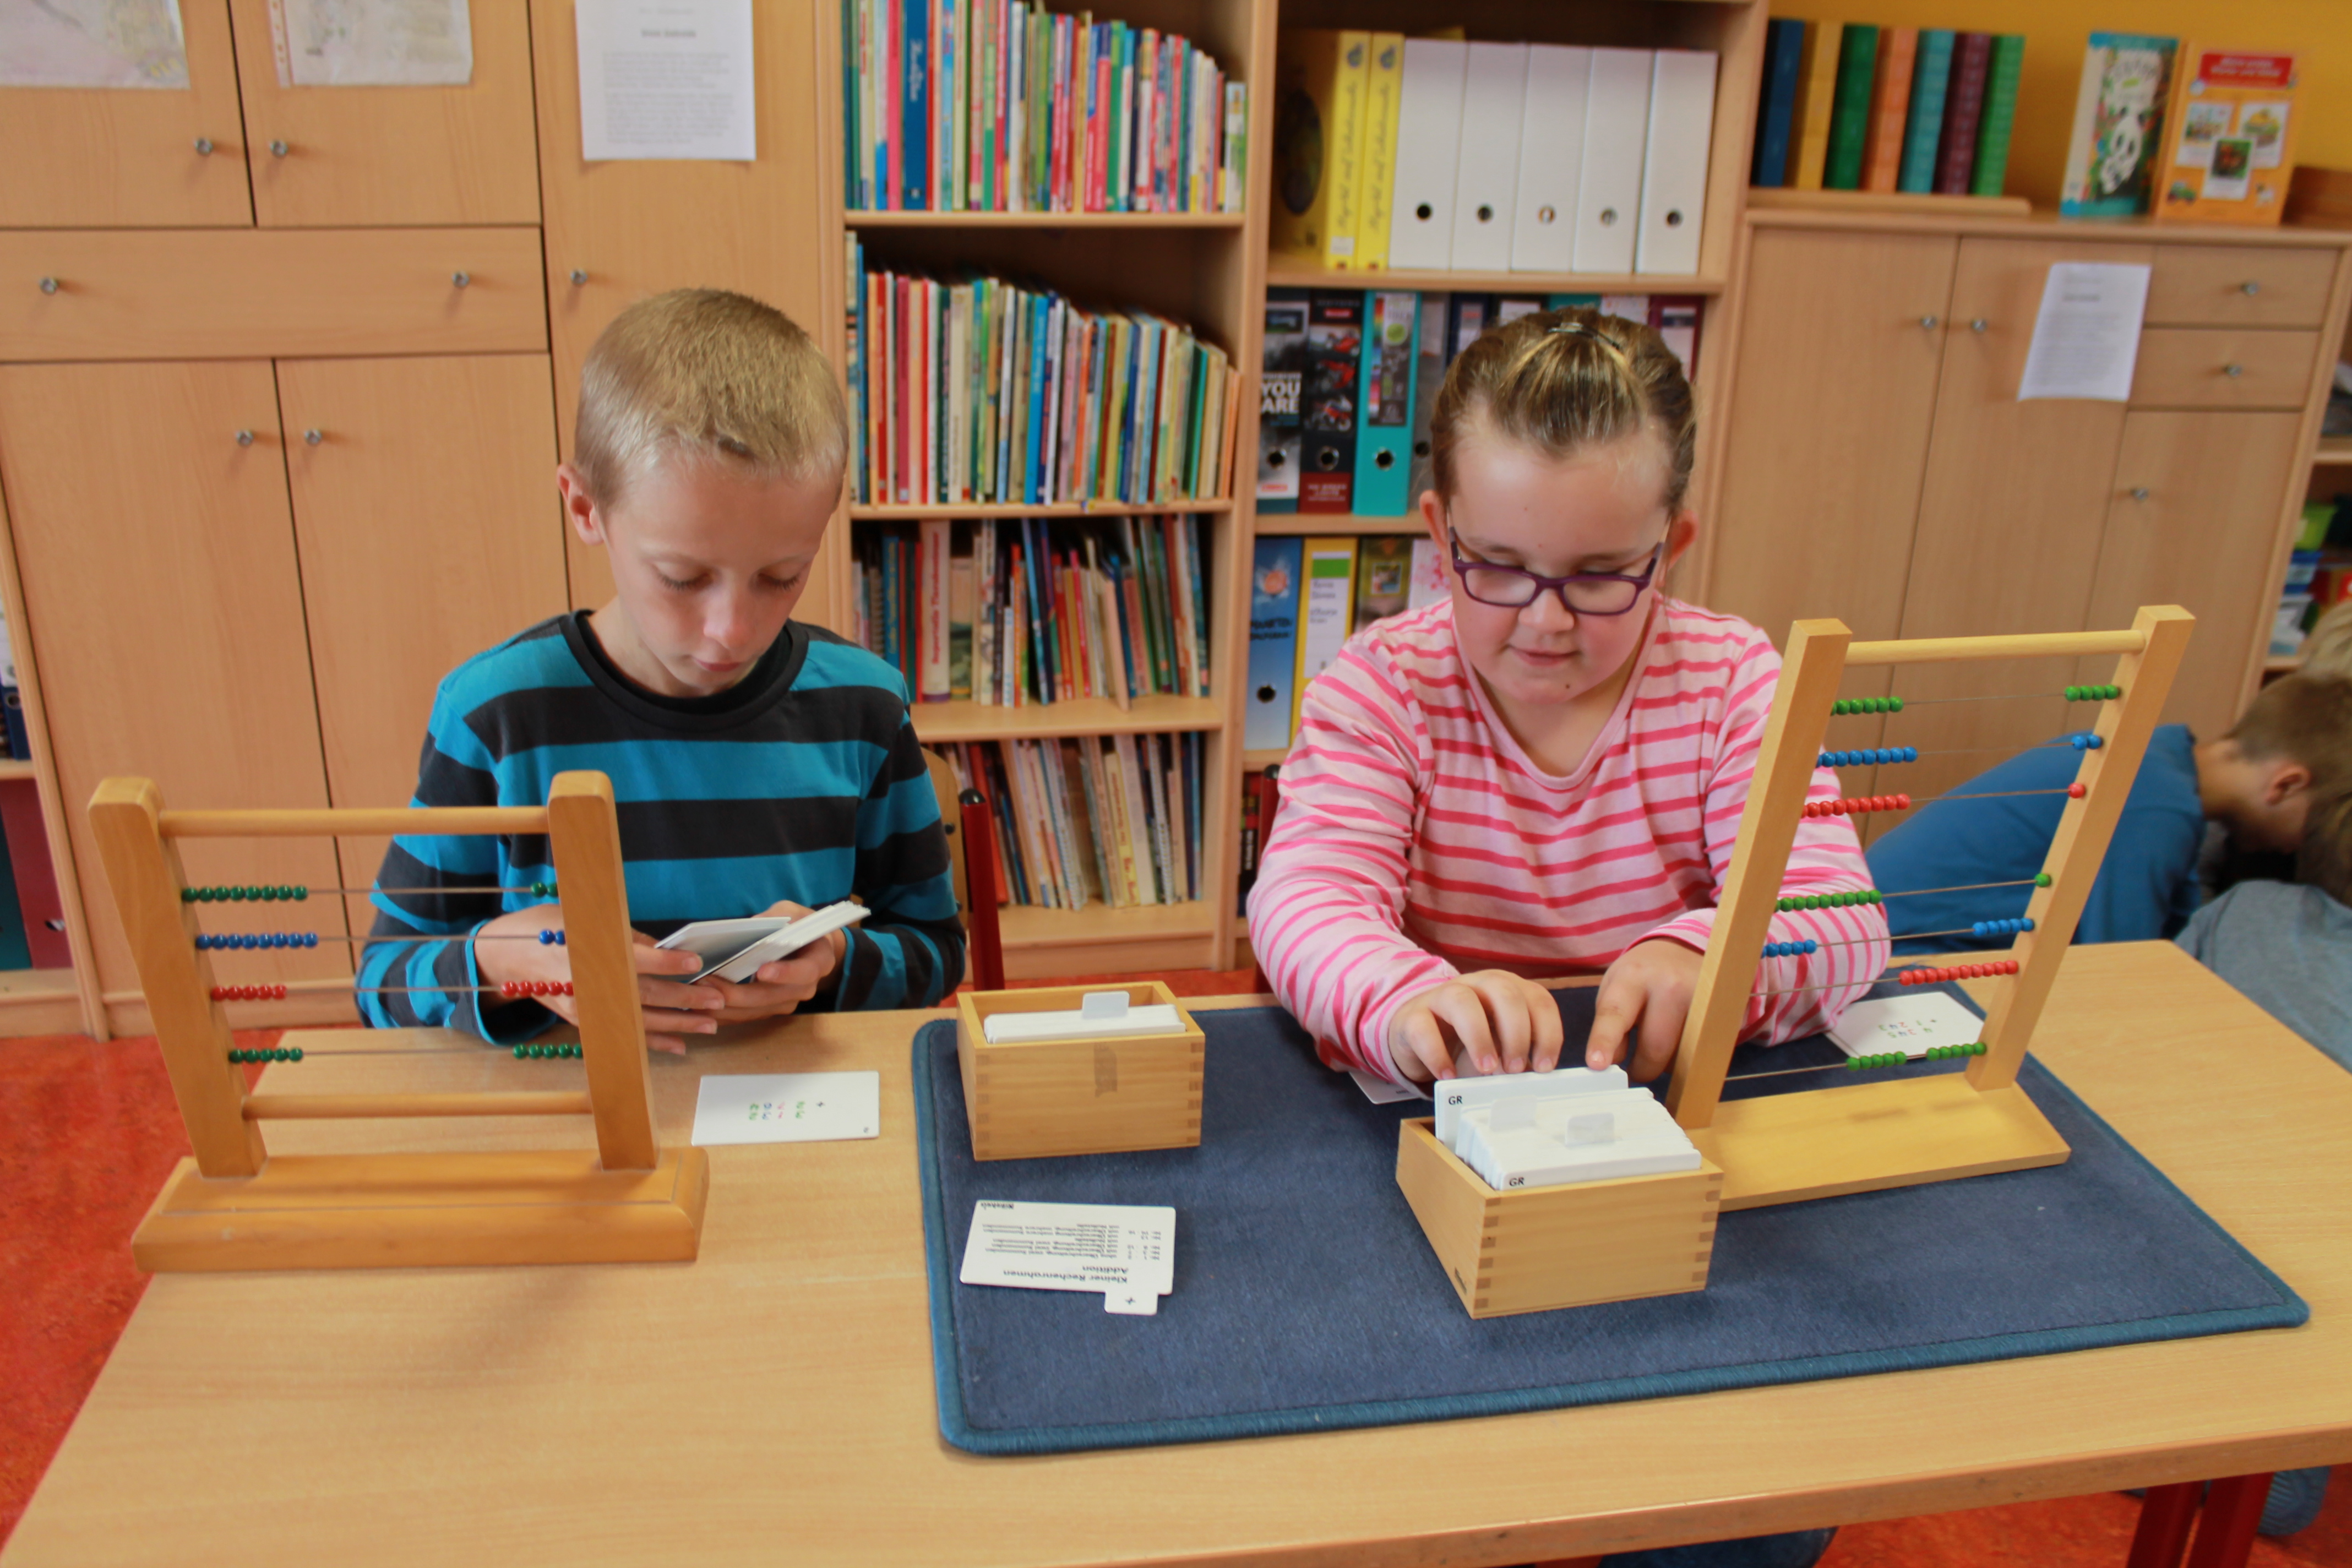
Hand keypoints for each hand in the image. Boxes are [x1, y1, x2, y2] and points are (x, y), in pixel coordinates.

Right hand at [471, 902, 723, 1055]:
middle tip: (717, 1000)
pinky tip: (680, 1046)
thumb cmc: (543, 929)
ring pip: (639, 1021)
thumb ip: (622, 935)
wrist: (502, 958)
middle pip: (643, 996)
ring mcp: (584, 1009)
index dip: (666, 960)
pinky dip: (653, 1042)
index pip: (633, 958)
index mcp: (584, 952)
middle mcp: (585, 985)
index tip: (695, 961)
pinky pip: (623, 1035)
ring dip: (677, 1025)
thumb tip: (661, 948)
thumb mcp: (580, 919)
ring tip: (710, 1025)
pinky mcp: (584, 1022)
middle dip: (684, 999)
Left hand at [694, 900, 845, 1024]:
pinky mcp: (770, 1009)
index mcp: (818, 961)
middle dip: (739, 993)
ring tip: (698, 994)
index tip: (762, 971)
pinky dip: (725, 1013)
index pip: (805, 972)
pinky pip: (748, 1016)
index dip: (785, 973)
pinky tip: (702, 1006)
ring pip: (757, 1011)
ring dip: (727, 1007)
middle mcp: (806, 987)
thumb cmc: (797, 925)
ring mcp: (788, 1001)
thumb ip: (774, 918)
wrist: (806, 945)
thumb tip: (751, 926)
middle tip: (708, 983)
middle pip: (774, 997)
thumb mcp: (790, 912)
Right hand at [1384, 970, 1564, 1083]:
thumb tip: (1529, 1077)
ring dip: (1478, 1037)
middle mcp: (1476, 984)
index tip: (1545, 1067)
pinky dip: (1437, 1055)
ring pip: (1461, 1000)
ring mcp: (1441, 996)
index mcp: (1506, 988)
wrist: (1417, 1033)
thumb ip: (1516, 1055)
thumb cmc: (1467, 1040)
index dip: (1547, 1032)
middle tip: (1516, 1069)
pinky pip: (1422, 1029)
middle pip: (1503, 990)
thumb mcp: (1499, 1045)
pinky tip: (1448, 1075)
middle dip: (1516, 1031)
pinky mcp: (1412, 1015)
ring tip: (1486, 1070)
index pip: (1537, 998)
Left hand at [1585, 938, 1703, 1080]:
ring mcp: (1699, 1000)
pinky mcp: (1719, 1014)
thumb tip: (1611, 1063)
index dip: (1605, 1041)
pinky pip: (1699, 1052)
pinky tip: (1677, 1037)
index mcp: (1633, 977)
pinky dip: (1683, 1056)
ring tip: (1658, 1039)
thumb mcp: (1614, 989)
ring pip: (1680, 1055)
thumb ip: (1609, 1025)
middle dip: (1643, 1068)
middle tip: (1635, 1070)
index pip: (1615, 1014)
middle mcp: (1670, 986)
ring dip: (1665, 1062)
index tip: (1596, 1064)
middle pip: (1656, 1047)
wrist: (1681, 951)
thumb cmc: (1640, 975)